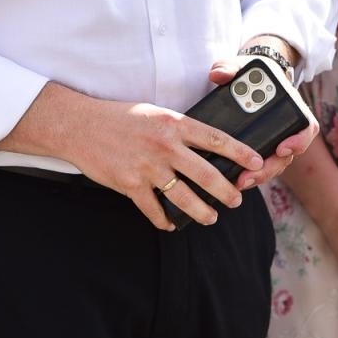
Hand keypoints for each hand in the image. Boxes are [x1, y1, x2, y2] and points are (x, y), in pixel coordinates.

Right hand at [65, 99, 263, 230]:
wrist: (79, 126)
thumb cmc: (118, 117)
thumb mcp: (153, 113)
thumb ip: (177, 129)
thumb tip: (202, 147)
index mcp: (173, 123)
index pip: (216, 139)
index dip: (241, 152)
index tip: (258, 162)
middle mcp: (164, 146)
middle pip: (206, 175)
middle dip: (227, 192)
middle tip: (236, 200)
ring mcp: (147, 167)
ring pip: (184, 198)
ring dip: (202, 212)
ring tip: (210, 217)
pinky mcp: (130, 185)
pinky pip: (154, 210)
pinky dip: (164, 220)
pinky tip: (170, 224)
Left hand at [208, 39, 316, 188]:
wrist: (247, 80)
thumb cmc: (247, 73)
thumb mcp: (237, 65)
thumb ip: (228, 67)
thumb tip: (217, 75)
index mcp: (291, 107)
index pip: (306, 127)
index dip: (299, 141)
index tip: (282, 149)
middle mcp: (287, 128)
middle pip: (287, 155)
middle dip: (269, 168)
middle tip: (249, 175)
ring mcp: (275, 141)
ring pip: (274, 166)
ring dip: (259, 176)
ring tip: (239, 182)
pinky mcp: (260, 150)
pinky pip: (261, 167)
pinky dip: (250, 174)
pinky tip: (233, 181)